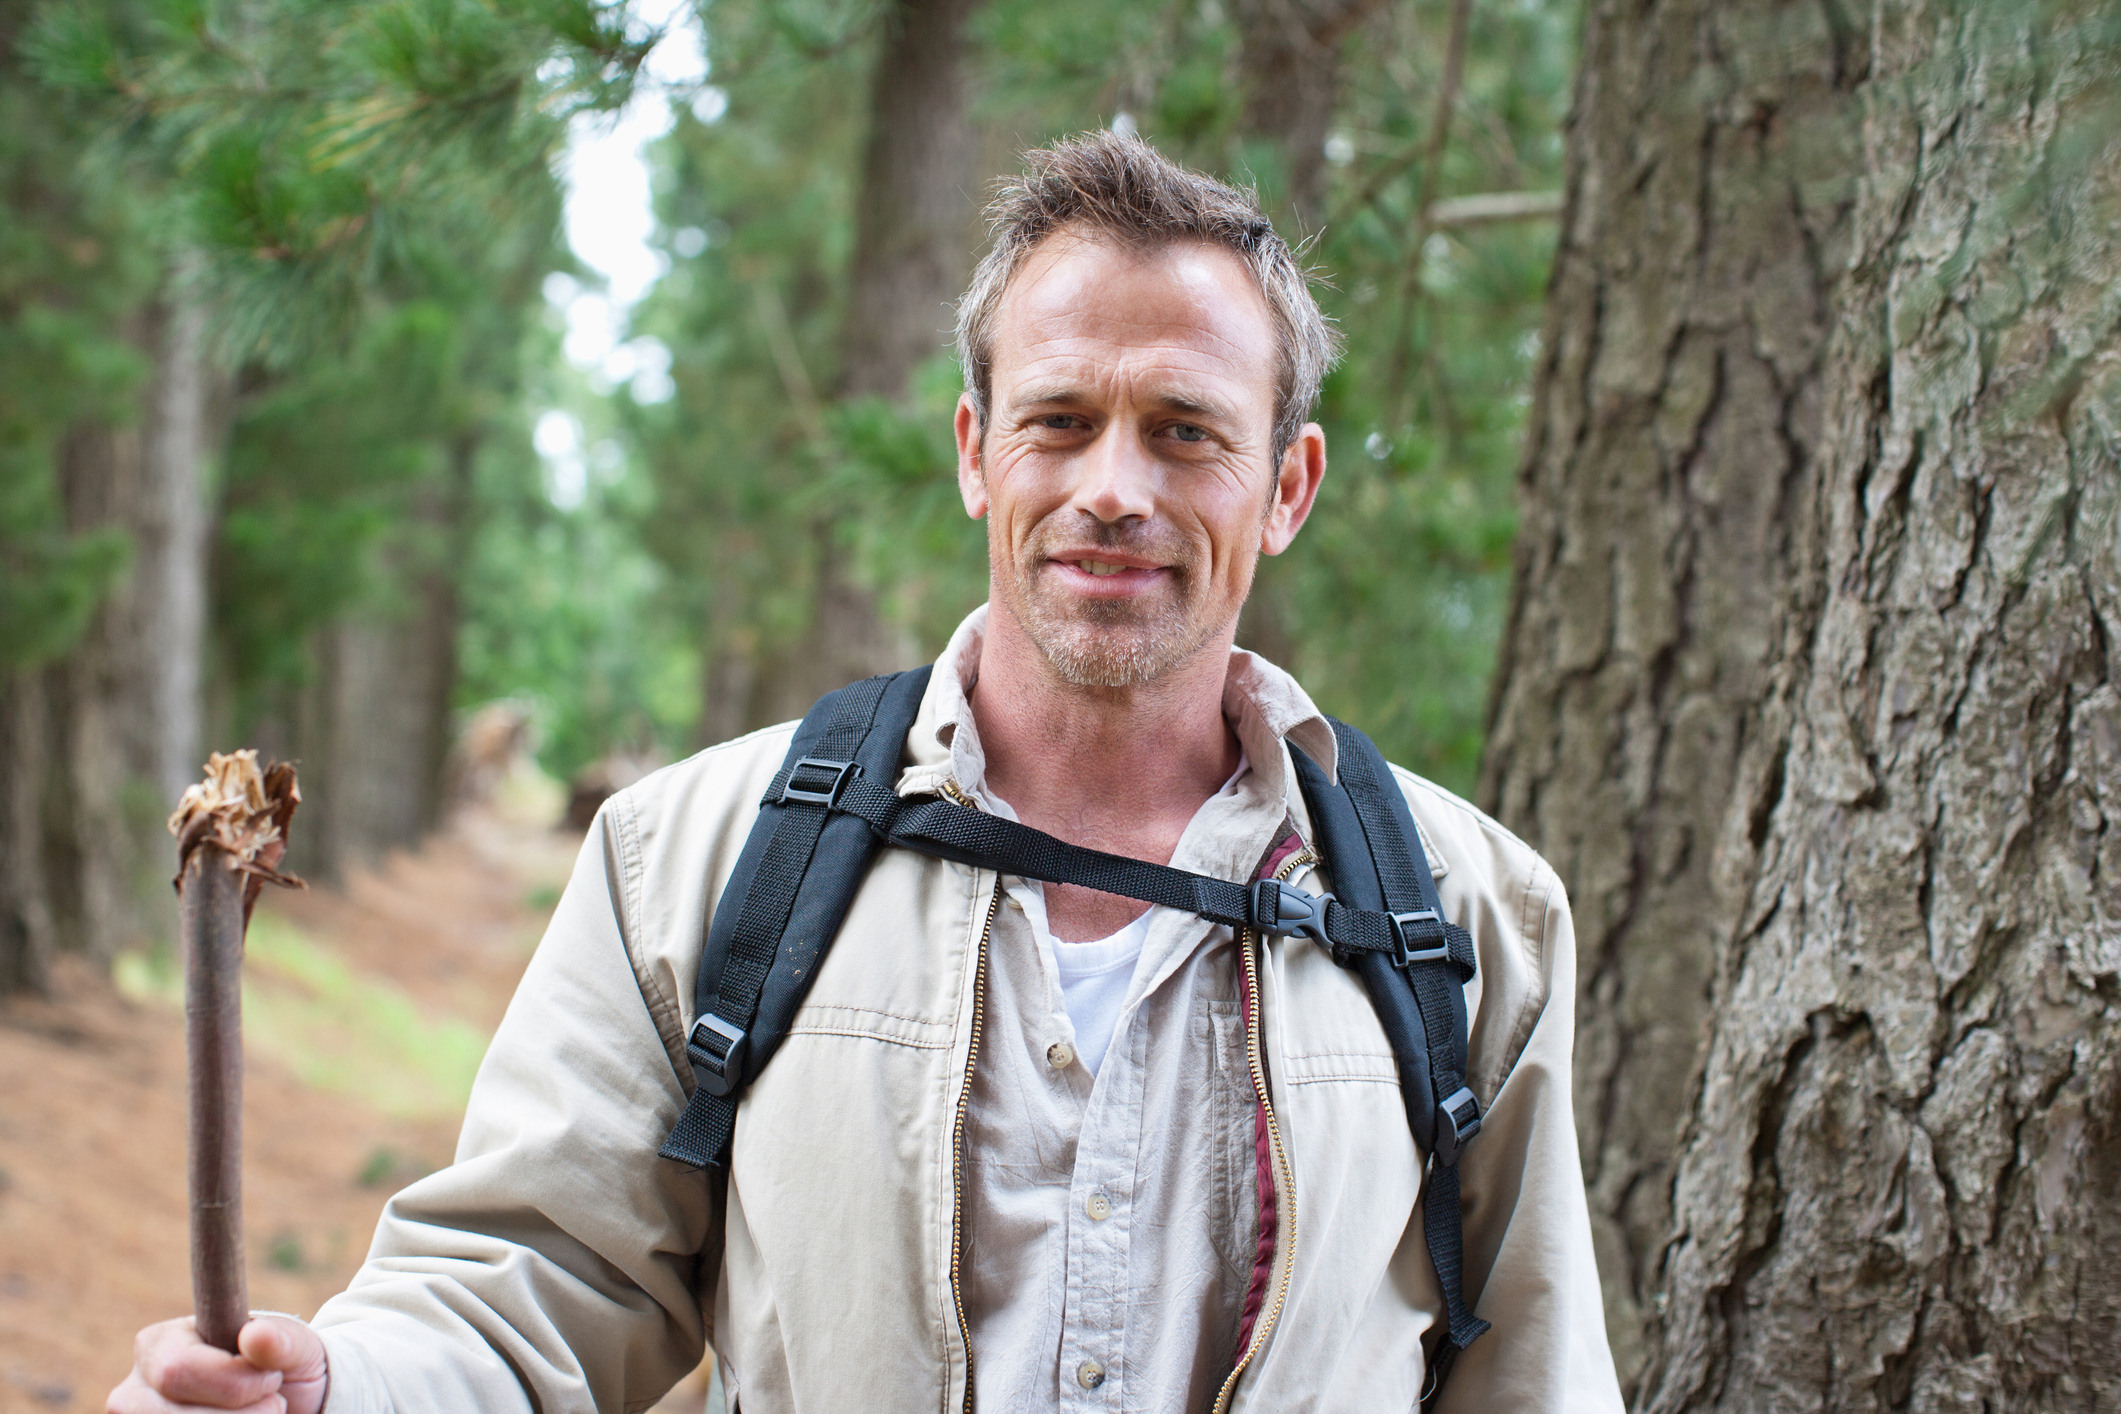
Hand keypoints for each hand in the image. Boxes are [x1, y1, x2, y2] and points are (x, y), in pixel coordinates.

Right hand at [108, 1314, 327, 1413]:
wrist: (287, 1409)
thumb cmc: (280, 1371)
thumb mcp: (293, 1349)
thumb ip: (281, 1341)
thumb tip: (256, 1335)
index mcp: (159, 1343)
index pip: (179, 1369)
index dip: (235, 1383)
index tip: (273, 1380)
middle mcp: (135, 1390)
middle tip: (274, 1405)